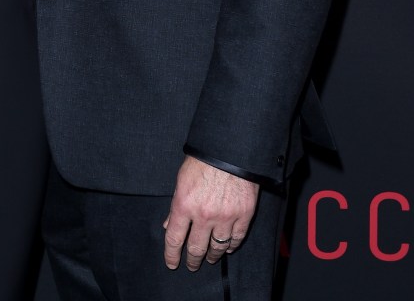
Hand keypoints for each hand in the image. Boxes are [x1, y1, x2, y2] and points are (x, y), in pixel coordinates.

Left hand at [162, 156, 258, 270]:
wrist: (230, 149)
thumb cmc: (203, 160)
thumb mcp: (182, 180)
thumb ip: (176, 205)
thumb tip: (170, 224)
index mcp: (184, 204)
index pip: (175, 238)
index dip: (171, 254)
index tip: (171, 263)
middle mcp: (204, 215)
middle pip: (196, 248)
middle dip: (193, 259)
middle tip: (192, 264)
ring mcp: (225, 217)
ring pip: (218, 247)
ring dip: (212, 255)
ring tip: (209, 258)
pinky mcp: (244, 215)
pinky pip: (236, 239)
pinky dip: (231, 246)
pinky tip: (228, 248)